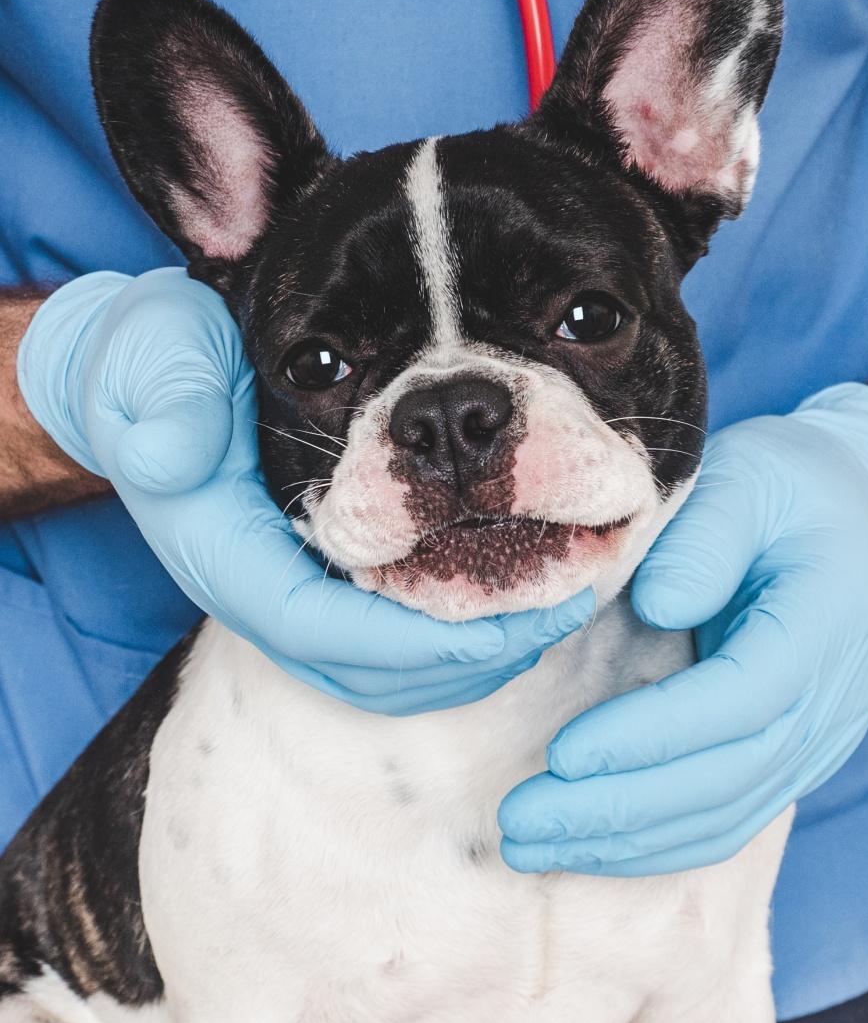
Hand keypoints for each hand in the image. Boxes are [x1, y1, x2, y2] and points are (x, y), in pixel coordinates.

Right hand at [17, 267, 594, 713]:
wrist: (145, 377)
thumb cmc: (160, 356)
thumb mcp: (155, 352)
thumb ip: (166, 393)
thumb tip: (169, 455)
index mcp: (226, 547)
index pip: (322, 628)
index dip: (418, 641)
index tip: (511, 626)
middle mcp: (260, 590)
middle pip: (371, 669)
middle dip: (470, 655)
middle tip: (567, 609)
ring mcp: (290, 595)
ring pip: (389, 670)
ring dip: (477, 653)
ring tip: (562, 604)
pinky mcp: (319, 588)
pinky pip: (392, 646)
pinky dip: (459, 638)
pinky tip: (518, 597)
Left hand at [498, 383, 867, 873]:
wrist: (849, 513)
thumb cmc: (785, 488)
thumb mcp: (747, 479)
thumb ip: (707, 539)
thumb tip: (658, 606)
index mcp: (824, 622)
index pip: (738, 700)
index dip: (650, 735)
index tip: (564, 755)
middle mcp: (832, 698)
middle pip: (726, 779)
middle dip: (617, 809)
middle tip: (522, 819)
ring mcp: (819, 739)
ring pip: (724, 816)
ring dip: (625, 841)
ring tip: (533, 843)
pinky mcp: (793, 759)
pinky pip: (727, 818)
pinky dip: (656, 842)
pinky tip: (589, 844)